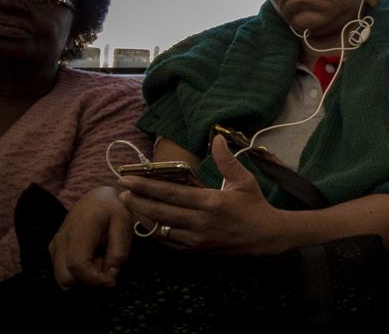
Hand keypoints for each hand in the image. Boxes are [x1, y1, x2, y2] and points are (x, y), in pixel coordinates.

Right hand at [49, 186, 133, 288]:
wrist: (96, 198)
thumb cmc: (114, 210)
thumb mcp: (124, 225)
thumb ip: (120, 251)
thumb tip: (110, 275)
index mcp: (79, 231)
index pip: (78, 265)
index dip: (95, 280)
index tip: (112, 281)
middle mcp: (61, 239)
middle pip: (66, 277)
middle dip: (89, 280)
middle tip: (106, 265)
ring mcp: (55, 245)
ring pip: (62, 278)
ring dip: (83, 278)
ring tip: (100, 260)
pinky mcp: (54, 249)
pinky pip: (62, 271)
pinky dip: (77, 273)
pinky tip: (91, 259)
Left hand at [115, 136, 286, 254]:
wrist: (267, 237)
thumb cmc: (255, 206)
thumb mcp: (244, 180)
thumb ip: (226, 160)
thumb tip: (217, 138)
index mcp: (211, 202)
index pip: (170, 193)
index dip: (145, 186)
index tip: (126, 179)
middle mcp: (201, 222)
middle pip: (159, 212)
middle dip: (137, 202)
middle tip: (120, 193)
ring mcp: (197, 239)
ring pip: (160, 229)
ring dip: (143, 217)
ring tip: (130, 206)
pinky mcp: (197, 250)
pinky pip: (169, 242)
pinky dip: (156, 232)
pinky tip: (148, 222)